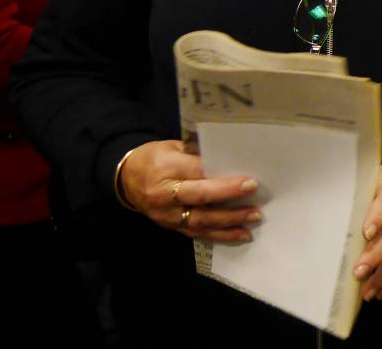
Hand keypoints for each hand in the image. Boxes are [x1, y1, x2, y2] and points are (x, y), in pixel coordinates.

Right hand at [118, 140, 261, 241]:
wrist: (125, 179)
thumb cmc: (155, 157)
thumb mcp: (174, 147)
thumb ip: (198, 153)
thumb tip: (232, 155)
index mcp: (166, 169)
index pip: (198, 173)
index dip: (223, 178)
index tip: (249, 179)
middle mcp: (164, 196)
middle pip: (201, 198)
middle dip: (230, 197)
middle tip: (255, 194)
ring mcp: (167, 215)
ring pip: (201, 221)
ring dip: (230, 221)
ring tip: (254, 217)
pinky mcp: (171, 227)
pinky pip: (197, 233)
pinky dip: (220, 234)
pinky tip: (240, 234)